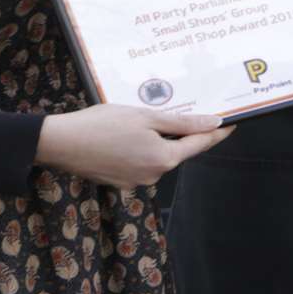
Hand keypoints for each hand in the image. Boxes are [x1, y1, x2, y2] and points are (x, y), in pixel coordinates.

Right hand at [35, 105, 233, 190]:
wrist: (60, 143)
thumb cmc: (102, 124)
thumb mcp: (146, 117)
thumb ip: (182, 122)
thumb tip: (213, 123)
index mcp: (163, 159)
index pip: (200, 145)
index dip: (216, 133)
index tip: (232, 124)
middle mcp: (153, 175)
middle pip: (178, 151)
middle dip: (183, 134)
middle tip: (188, 112)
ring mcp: (135, 181)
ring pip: (158, 157)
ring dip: (159, 140)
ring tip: (146, 119)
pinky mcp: (119, 181)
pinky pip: (140, 162)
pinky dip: (141, 148)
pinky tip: (128, 134)